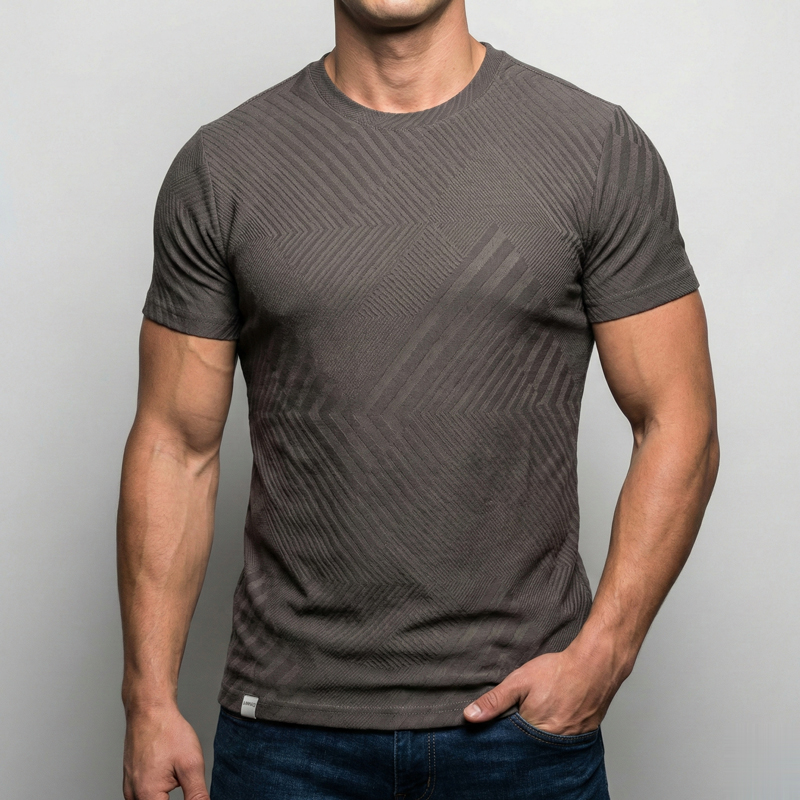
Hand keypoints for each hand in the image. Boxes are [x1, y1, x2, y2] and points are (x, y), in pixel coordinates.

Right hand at [123, 703, 209, 799]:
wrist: (149, 710)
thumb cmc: (168, 732)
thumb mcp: (191, 764)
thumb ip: (196, 795)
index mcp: (147, 795)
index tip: (191, 792)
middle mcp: (133, 795)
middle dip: (172, 798)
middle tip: (183, 779)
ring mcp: (129, 787)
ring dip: (163, 797)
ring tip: (176, 775)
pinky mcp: (130, 780)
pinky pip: (142, 795)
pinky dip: (156, 794)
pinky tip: (168, 779)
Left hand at [463, 642, 628, 734]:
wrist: (595, 666)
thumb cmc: (558, 672)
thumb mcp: (519, 681)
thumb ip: (494, 700)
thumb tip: (470, 716)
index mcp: (534, 731)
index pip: (510, 745)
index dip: (502, 735)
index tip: (500, 724)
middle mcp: (552, 743)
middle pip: (527, 748)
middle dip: (519, 737)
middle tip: (523, 713)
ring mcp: (569, 742)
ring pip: (544, 746)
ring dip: (537, 735)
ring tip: (537, 714)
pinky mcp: (581, 737)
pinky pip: (562, 743)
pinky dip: (554, 733)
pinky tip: (553, 718)